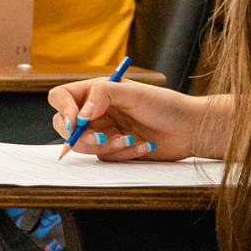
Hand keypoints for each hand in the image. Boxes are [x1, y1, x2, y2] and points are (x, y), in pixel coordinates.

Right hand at [48, 80, 213, 160]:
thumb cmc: (166, 105)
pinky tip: (141, 145)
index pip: (62, 97)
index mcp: (97, 91)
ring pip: (83, 146)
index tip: (77, 122)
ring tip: (131, 139)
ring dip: (107, 146)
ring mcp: (104, 131)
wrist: (189, 129)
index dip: (64, 110)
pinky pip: (105, 158)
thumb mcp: (135, 93)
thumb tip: (79, 114)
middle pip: (64, 125)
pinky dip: (122, 154)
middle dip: (81, 136)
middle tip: (101, 138)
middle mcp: (96, 111)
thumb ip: (103, 95)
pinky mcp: (114, 150)